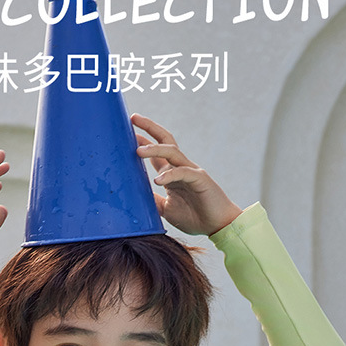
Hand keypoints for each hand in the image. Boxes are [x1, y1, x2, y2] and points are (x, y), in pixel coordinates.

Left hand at [131, 114, 241, 236]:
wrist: (218, 226)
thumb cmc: (194, 217)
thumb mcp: (166, 209)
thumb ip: (152, 201)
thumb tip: (133, 197)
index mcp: (172, 174)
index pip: (156, 154)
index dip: (143, 142)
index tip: (127, 133)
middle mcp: (181, 167)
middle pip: (165, 140)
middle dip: (149, 127)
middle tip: (133, 118)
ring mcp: (191, 171)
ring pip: (172, 152)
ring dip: (155, 149)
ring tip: (138, 150)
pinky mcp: (200, 179)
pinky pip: (183, 172)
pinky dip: (170, 175)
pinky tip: (158, 180)